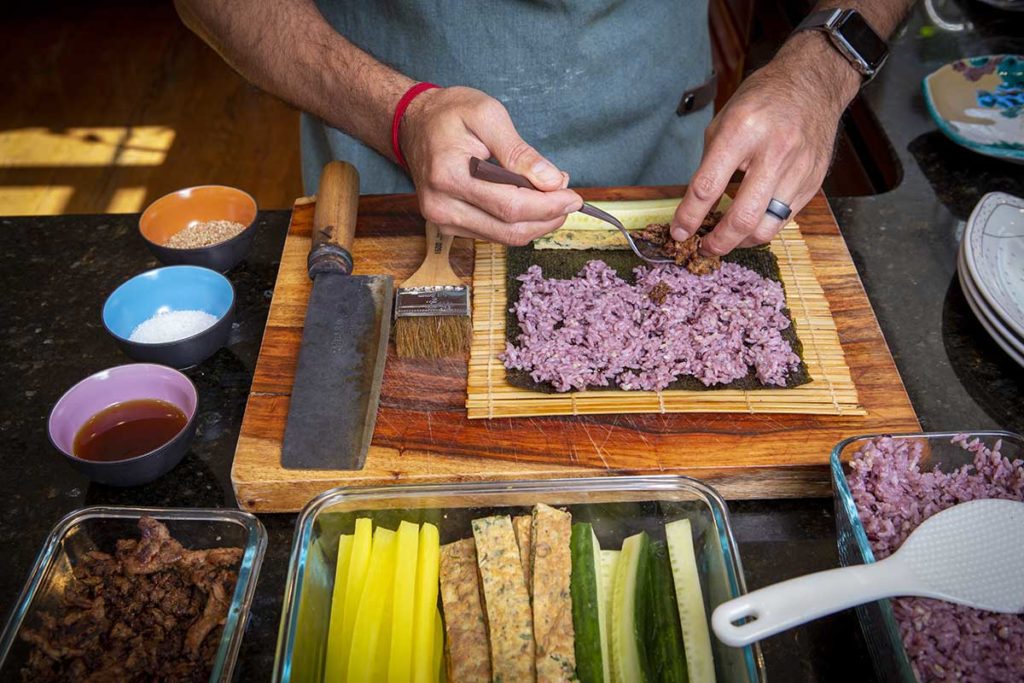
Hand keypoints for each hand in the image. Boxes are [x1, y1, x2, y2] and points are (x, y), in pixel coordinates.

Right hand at [400, 86, 582, 245]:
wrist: (414, 125)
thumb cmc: (450, 114)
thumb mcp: (487, 115)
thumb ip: (519, 151)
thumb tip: (551, 181)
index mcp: (448, 175)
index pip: (509, 205)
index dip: (548, 206)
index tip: (574, 197)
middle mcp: (441, 205)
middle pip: (509, 229)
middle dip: (547, 218)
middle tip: (570, 200)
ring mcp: (442, 220)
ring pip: (504, 237)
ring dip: (536, 223)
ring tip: (552, 198)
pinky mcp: (447, 227)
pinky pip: (493, 234)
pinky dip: (518, 223)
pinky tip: (530, 204)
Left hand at [671, 33, 859, 253]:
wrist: (814, 83)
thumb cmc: (763, 99)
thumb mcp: (724, 120)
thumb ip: (710, 162)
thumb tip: (695, 205)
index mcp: (742, 131)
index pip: (708, 187)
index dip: (689, 217)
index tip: (678, 232)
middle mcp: (774, 151)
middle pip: (743, 217)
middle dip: (718, 242)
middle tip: (704, 248)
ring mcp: (798, 169)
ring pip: (767, 227)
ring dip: (741, 241)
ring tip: (727, 239)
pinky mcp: (813, 182)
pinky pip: (784, 219)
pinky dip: (762, 227)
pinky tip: (750, 224)